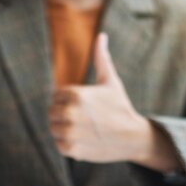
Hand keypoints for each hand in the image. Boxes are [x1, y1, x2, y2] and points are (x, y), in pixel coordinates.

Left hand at [49, 33, 179, 171]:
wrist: (133, 137)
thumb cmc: (120, 107)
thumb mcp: (110, 80)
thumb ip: (101, 58)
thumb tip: (101, 35)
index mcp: (76, 94)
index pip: (56, 96)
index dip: (69, 101)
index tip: (85, 106)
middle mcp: (70, 113)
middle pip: (52, 113)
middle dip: (64, 115)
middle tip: (84, 119)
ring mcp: (71, 132)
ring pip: (54, 129)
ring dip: (65, 130)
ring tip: (83, 130)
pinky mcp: (72, 150)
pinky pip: (59, 145)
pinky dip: (68, 144)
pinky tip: (83, 141)